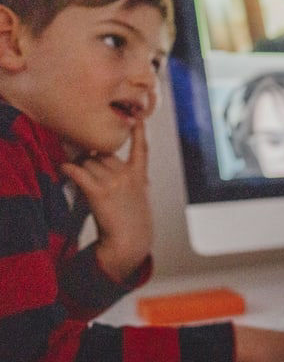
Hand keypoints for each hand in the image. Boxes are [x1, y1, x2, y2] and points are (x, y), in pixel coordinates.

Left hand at [60, 123, 150, 280]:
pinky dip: (68, 169)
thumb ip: (130, 180)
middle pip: (102, 155)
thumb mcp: (139, 198)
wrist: (130, 241)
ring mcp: (113, 182)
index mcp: (139, 177)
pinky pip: (77, 171)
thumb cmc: (132, 223)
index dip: (139, 133)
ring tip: (81, 182)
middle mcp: (127, 175)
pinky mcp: (98, 191)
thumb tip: (107, 166)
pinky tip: (64, 169)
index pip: (141, 149)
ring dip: (80, 168)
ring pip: (88, 162)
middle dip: (93, 160)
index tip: (138, 120)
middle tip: (87, 173)